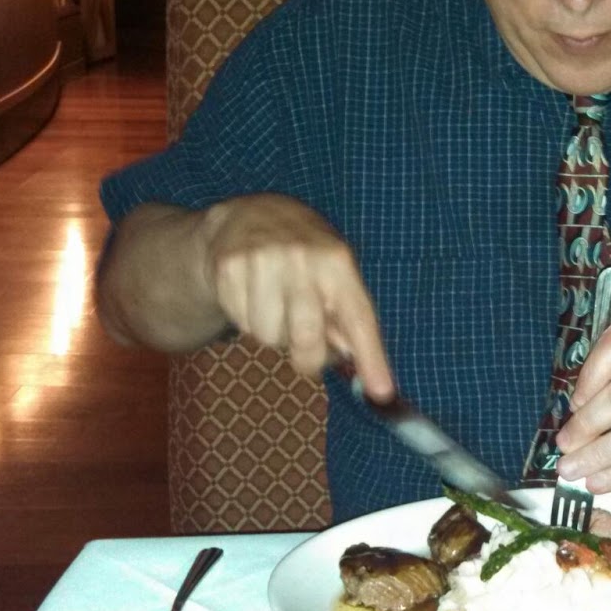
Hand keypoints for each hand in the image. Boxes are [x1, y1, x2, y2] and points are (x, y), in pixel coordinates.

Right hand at [199, 193, 392, 397]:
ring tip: (276, 306)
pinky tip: (253, 295)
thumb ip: (346, 318)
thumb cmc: (304, 255)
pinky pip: (241, 323)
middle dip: (307, 359)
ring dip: (273, 333)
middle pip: (306, 338)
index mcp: (337, 261)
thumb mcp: (335, 274)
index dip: (372, 357)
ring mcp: (262, 260)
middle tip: (305, 358)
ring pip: (268, 336)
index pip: (358, 318)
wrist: (249, 217)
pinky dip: (248, 320)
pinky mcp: (228, 267)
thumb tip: (355, 362)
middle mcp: (302, 258)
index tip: (382, 392)